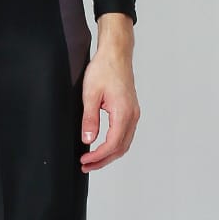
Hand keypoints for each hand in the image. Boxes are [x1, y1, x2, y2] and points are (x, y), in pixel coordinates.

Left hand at [80, 19, 137, 169]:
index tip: (84, 160)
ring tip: (92, 160)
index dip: (98, 156)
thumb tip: (88, 139)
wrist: (116, 54)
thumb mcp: (90, 94)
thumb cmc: (104, 69)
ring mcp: (134, 113)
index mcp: (123, 113)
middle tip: (86, 166)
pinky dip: (115, 145)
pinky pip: (125, 134)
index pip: (112, 144)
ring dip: (109, 154)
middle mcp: (132, 115)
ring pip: (124, 143)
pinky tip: (103, 146)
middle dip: (103, 160)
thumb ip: (89, 119)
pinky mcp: (131, 110)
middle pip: (120, 148)